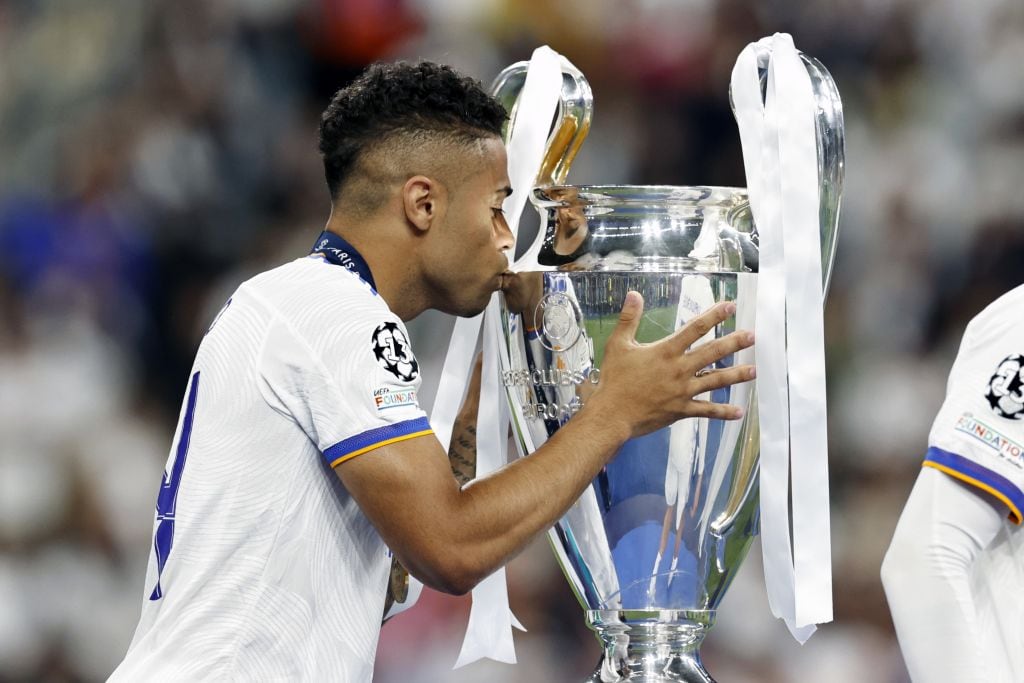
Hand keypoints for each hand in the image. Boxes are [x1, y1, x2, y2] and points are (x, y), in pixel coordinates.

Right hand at [586, 292, 754, 438]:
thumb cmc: (614, 380)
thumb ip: (628, 319)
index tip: (730, 307)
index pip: (695, 329)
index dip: (714, 316)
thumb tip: (634, 294)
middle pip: (713, 353)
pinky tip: (738, 412)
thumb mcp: (618, 345)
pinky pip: (707, 411)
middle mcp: (679, 369)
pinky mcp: (682, 410)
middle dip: (735, 343)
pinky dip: (723, 412)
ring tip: (754, 370)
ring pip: (716, 381)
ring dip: (737, 375)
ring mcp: (683, 391)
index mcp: (666, 352)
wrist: (612, 414)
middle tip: (753, 336)